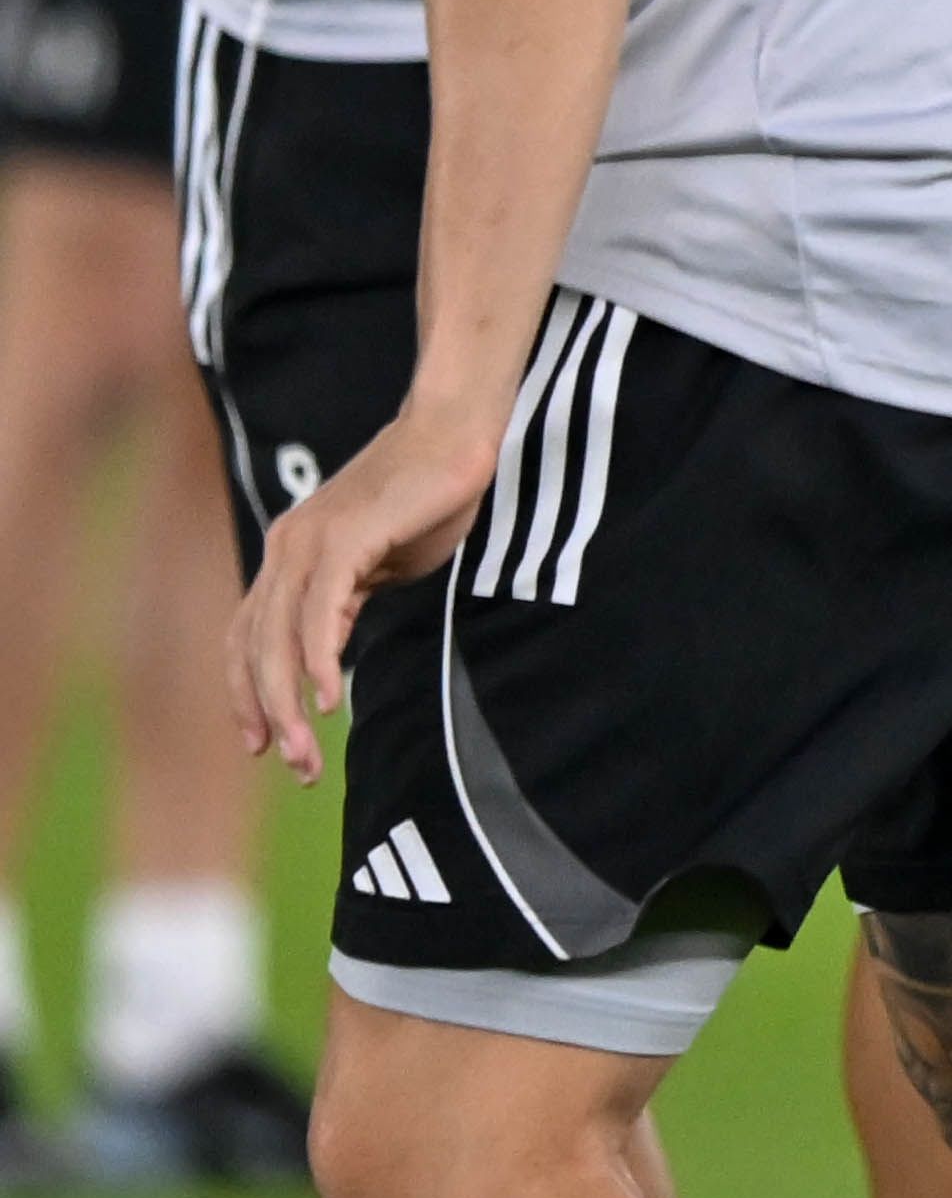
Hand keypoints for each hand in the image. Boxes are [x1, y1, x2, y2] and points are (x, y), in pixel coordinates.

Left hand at [230, 393, 505, 770]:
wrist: (458, 431)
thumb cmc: (430, 494)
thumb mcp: (382, 562)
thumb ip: (350, 600)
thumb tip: (332, 649)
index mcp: (290, 555)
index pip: (248, 637)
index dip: (248, 695)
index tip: (262, 745)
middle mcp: (286, 548)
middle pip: (253, 648)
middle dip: (267, 714)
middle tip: (293, 766)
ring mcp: (309, 541)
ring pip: (278, 637)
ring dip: (288, 702)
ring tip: (305, 750)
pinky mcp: (344, 537)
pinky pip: (320, 611)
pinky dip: (319, 659)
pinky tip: (331, 698)